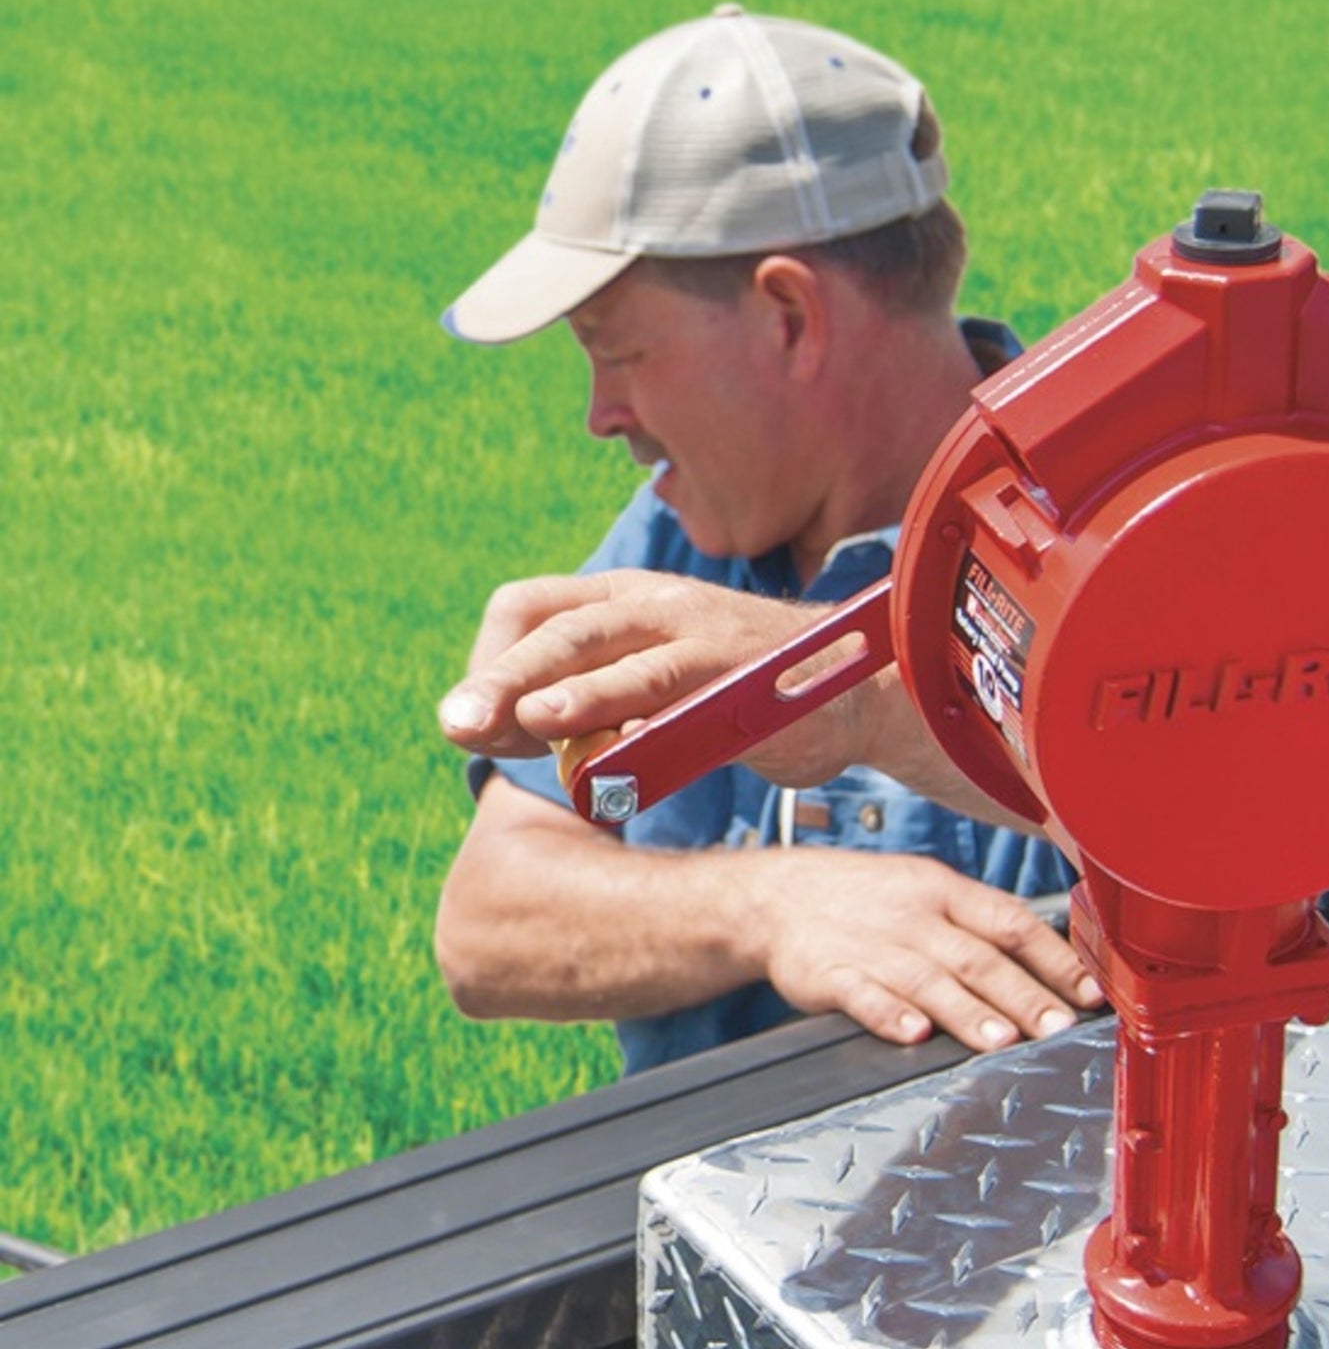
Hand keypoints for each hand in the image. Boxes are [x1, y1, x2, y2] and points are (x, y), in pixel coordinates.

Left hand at [437, 570, 870, 784]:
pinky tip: (604, 750)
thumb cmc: (742, 693)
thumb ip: (595, 704)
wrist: (851, 690)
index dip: (492, 660)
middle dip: (502, 676)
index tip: (478, 721)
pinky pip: (675, 691)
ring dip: (561, 688)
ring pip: (612, 650)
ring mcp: (698, 631)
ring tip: (520, 719)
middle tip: (456, 723)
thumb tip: (513, 734)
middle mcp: (656, 602)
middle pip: (559, 627)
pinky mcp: (738, 671)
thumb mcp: (657, 689)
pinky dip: (633, 716)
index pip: (530, 606)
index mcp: (625, 598)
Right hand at [750, 849, 1103, 1051]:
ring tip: (1002, 1041)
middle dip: (1023, 996)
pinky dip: (889, 1015)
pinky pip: (863, 994)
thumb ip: (982, 925)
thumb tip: (1051, 960)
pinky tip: (913, 1035)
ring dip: (967, 1012)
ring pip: (928, 979)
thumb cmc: (867, 898)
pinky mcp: (829, 972)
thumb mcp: (927, 890)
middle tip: (1058, 1028)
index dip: (1056, 958)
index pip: (1012, 922)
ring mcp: (872, 944)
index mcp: (945, 891)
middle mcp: (915, 916)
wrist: (777, 894)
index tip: (1090, 992)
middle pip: (978, 957)